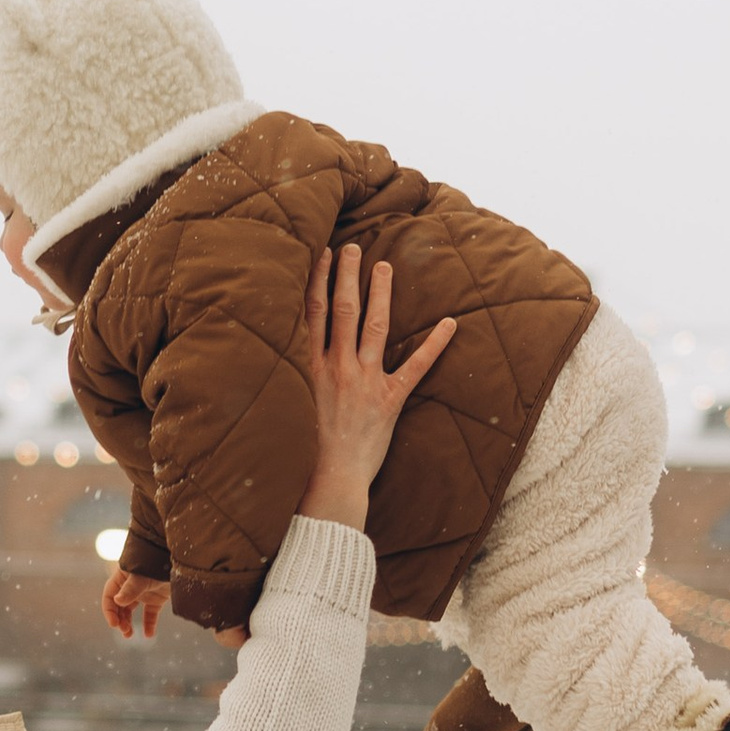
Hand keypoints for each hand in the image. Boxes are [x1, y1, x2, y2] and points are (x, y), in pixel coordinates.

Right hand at [102, 564, 170, 640]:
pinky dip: (149, 624)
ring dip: (128, 623)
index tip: (114, 624)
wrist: (178, 560)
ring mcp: (143, 593)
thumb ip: (131, 589)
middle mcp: (130, 587)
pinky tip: (149, 635)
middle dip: (119, 620)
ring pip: (131, 612)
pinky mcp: (156, 599)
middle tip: (125, 631)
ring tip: (129, 635)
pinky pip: (150, 614)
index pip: (109, 597)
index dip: (109, 611)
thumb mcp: (142, 577)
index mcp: (121, 579)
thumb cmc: (156, 563)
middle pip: (118, 607)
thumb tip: (117, 601)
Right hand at [296, 243, 456, 531]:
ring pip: (374, 327)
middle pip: (343, 311)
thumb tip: (279, 353)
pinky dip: (435, 345)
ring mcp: (364, 382)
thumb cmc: (301, 451)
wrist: (326, 482)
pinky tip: (450, 323)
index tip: (321, 255)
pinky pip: (416, 367)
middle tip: (353, 248)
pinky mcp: (389, 401)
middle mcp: (336, 368)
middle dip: (347, 275)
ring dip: (380, 294)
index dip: (317, 281)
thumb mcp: (287, 406)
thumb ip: (288, 377)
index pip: (312, 314)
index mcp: (308, 368)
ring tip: (384, 266)